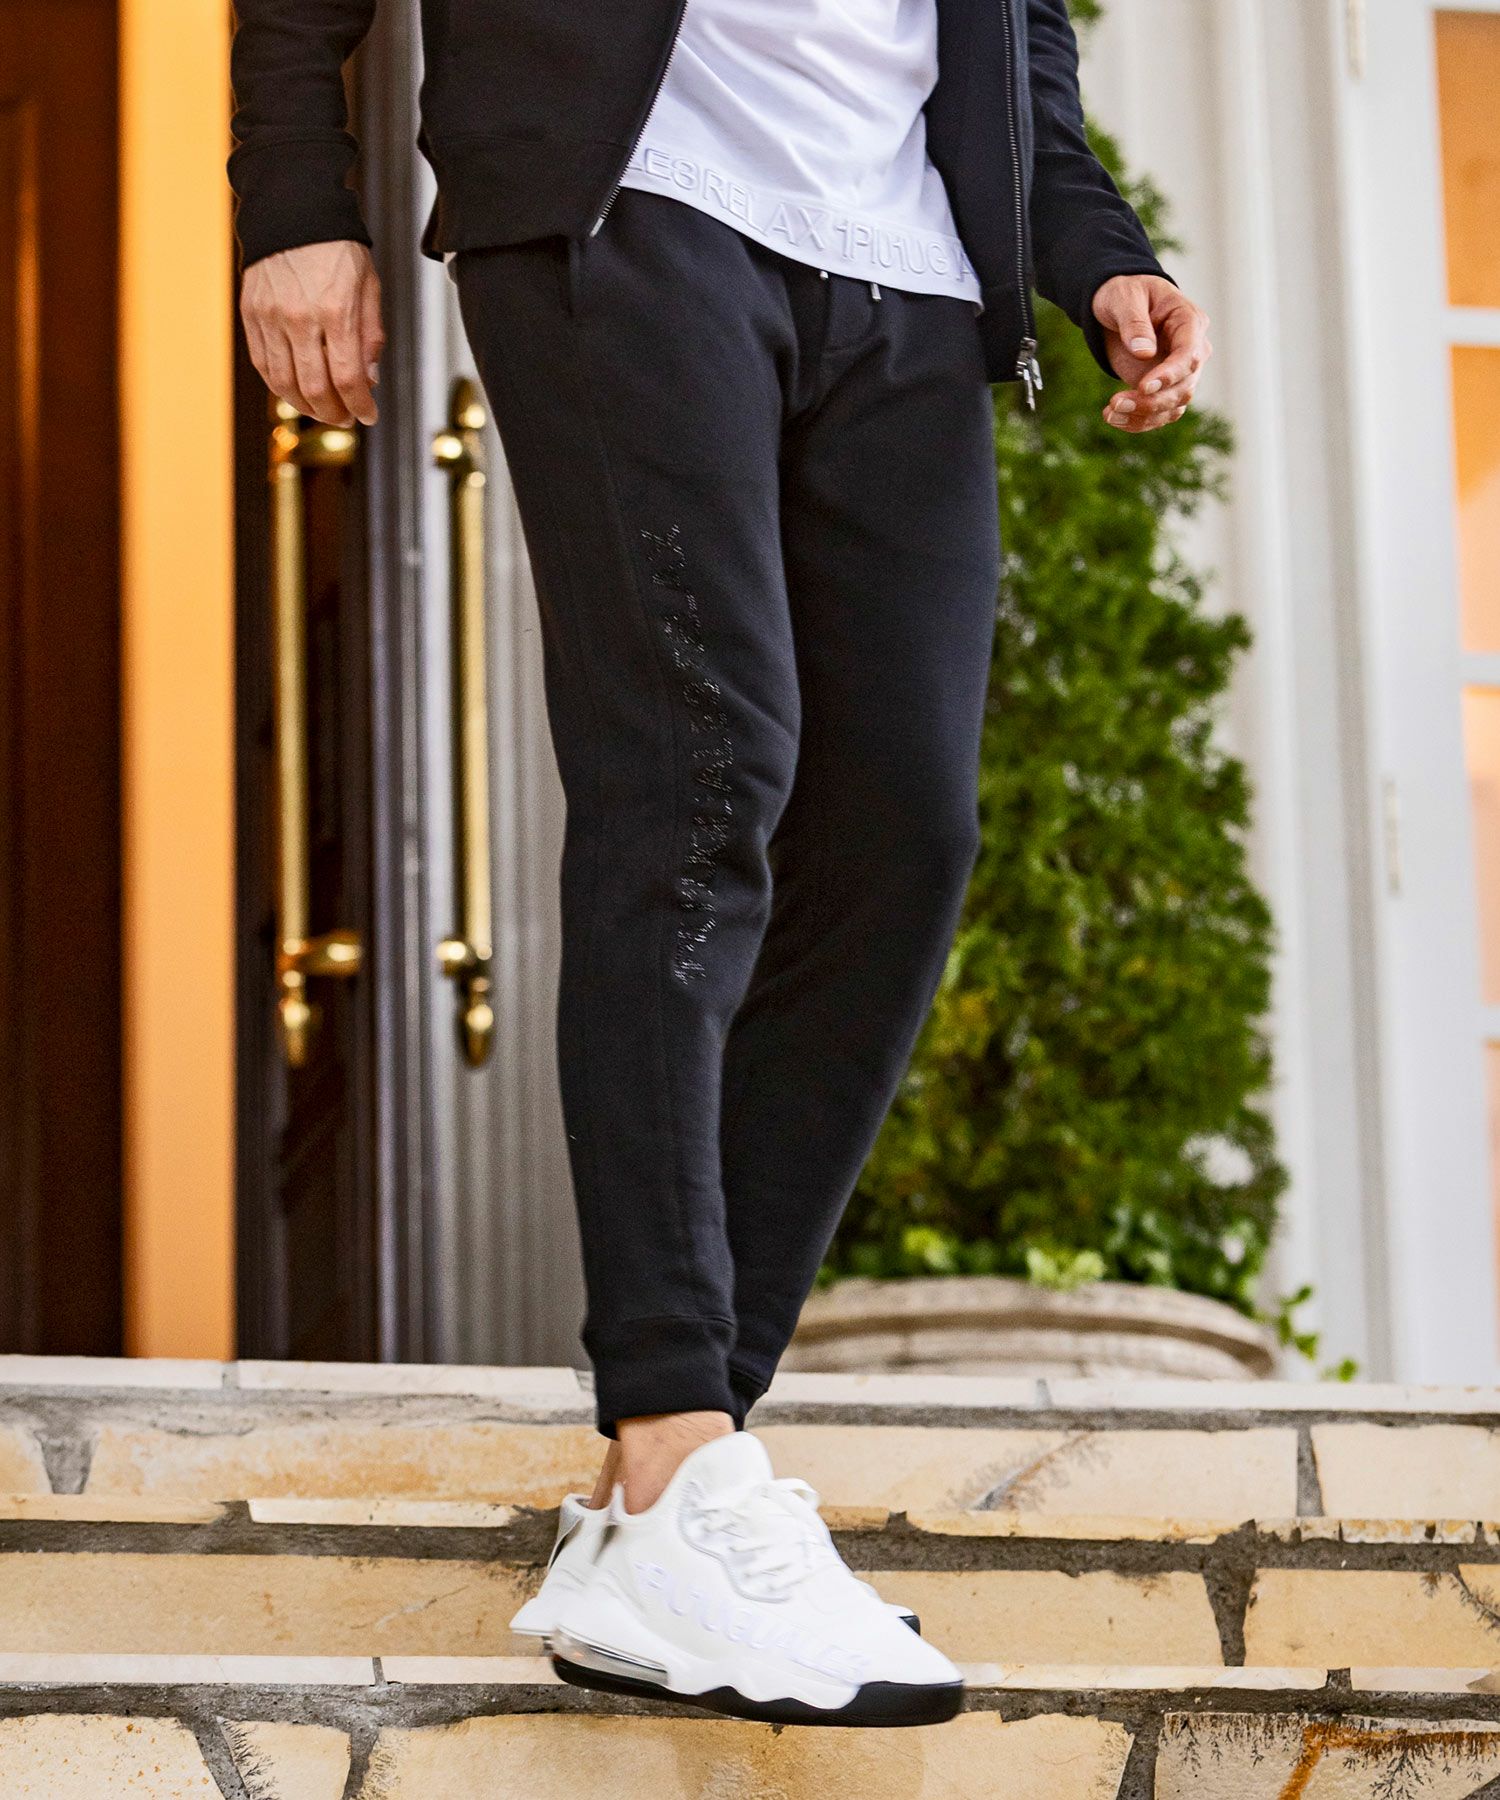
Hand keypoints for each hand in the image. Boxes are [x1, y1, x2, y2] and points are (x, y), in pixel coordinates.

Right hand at [240, 240, 384, 427]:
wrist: (292, 208)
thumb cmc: (335, 245)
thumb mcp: (368, 286)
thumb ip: (370, 334)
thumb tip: (369, 379)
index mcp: (335, 310)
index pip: (347, 378)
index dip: (360, 406)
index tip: (368, 415)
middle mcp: (299, 317)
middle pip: (315, 388)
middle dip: (334, 413)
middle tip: (346, 418)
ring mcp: (270, 316)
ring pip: (284, 383)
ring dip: (306, 406)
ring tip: (323, 410)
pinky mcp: (251, 313)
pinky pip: (263, 363)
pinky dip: (280, 386)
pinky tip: (296, 391)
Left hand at [1091, 274, 1211, 433]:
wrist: (1118, 306)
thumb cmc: (1125, 294)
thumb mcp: (1125, 298)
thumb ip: (1134, 322)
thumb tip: (1145, 352)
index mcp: (1189, 322)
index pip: (1190, 354)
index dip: (1170, 373)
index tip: (1144, 386)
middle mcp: (1192, 350)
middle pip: (1184, 386)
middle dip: (1152, 401)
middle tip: (1116, 404)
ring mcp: (1180, 373)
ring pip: (1173, 406)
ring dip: (1143, 416)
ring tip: (1110, 414)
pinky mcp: (1164, 389)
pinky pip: (1159, 414)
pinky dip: (1137, 421)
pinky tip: (1112, 418)